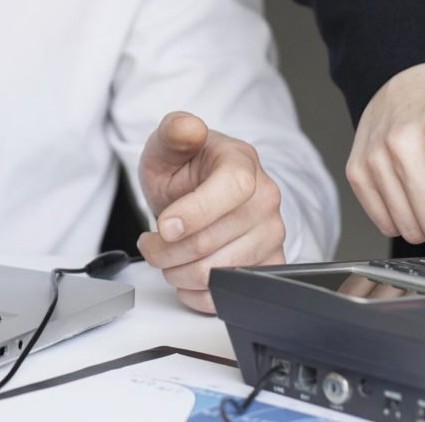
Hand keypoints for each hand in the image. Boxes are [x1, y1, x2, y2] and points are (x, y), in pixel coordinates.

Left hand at [136, 112, 285, 312]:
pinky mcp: (269, 265)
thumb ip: (175, 133)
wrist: (201, 192)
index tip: (163, 225)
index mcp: (243, 162)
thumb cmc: (186, 170)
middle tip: (152, 241)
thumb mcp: (168, 146)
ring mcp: (271, 235)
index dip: (193, 214)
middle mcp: (266, 198)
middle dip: (166, 251)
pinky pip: (228, 297)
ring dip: (177, 272)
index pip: (232, 189)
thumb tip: (188, 127)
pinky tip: (186, 271)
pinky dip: (195, 293)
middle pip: (211, 243)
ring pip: (215, 274)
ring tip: (169, 255)